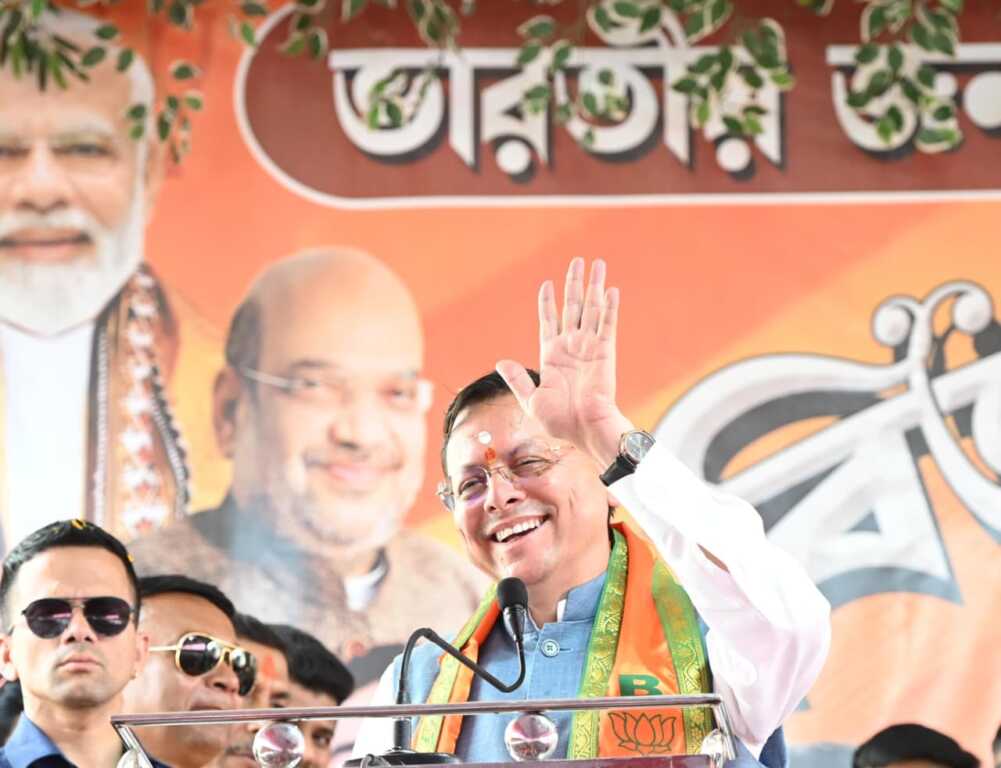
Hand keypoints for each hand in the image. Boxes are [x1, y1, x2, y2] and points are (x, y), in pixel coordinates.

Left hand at [496, 258, 633, 464]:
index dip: (548, 302)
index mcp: (552, 356)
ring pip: (591, 309)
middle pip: (573, 306)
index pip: (549, 321)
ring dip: (594, 286)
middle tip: (578, 261)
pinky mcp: (604, 351)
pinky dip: (609, 307)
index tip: (546, 284)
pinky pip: (607, 324)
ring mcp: (588, 347)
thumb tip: (502, 362)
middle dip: (574, 283)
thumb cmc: (559, 421)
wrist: (583, 429)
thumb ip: (518, 379)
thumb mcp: (531, 399)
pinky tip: (609, 289)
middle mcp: (571, 347)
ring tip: (597, 263)